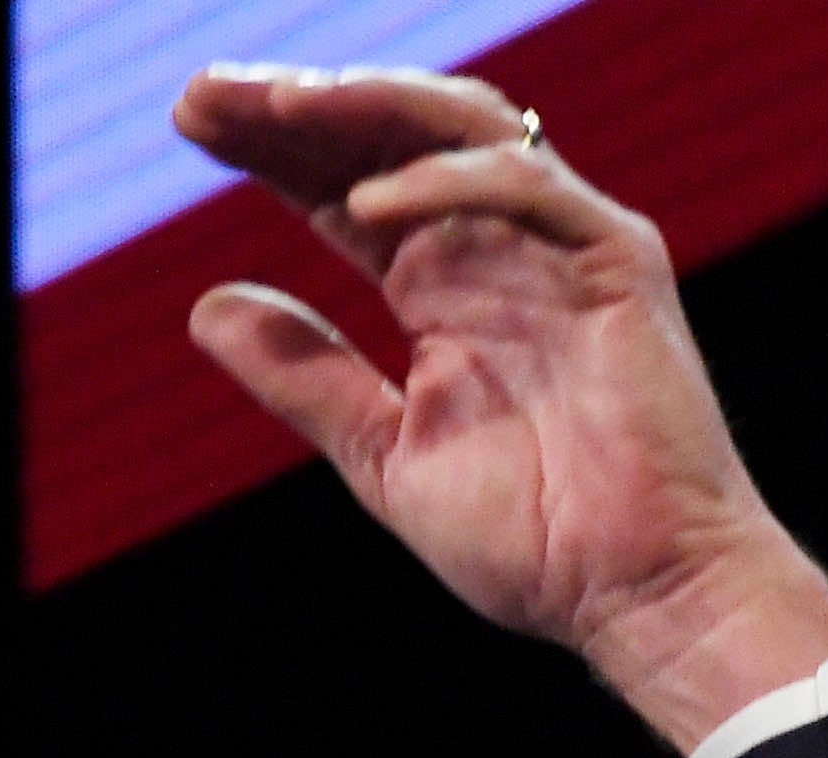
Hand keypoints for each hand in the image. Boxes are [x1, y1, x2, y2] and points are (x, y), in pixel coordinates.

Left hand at [172, 65, 827, 755]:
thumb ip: (306, 377)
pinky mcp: (615, 259)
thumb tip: (204, 305)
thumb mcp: (385, 454)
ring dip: (365, 109)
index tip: (188, 122)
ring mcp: (558, 244)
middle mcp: (496, 248)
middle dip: (297, 106)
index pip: (343, 187)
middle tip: (204, 93)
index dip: (270, 149)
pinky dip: (447, 181)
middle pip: (388, 138)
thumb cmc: (535, 542)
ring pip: (459, 127)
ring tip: (273, 109)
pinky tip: (366, 206)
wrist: (638, 595)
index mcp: (441, 290)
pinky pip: (528, 184)